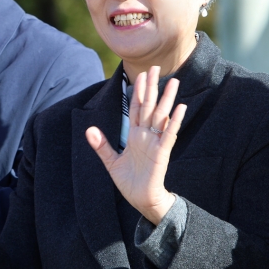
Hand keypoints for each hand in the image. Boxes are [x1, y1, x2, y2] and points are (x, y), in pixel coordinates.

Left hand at [85, 66, 186, 224]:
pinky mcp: (162, 153)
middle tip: (156, 68)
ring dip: (167, 99)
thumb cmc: (130, 182)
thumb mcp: (111, 162)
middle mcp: (146, 135)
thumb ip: (102, 145)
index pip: (137, 108)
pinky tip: (180, 108)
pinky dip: (174, 121)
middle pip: (150, 106)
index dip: (139, 91)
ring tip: (174, 82)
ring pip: (162, 116)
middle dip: (152, 87)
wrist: (141, 200)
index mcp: (135, 135)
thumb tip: (89, 129)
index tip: (142, 74)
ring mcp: (155, 142)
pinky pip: (169, 134)